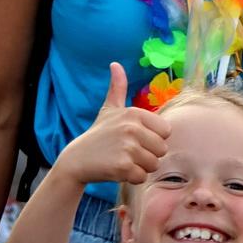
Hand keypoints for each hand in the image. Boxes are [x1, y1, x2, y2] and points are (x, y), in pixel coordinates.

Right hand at [54, 62, 169, 185]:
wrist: (76, 160)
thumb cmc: (97, 136)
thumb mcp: (108, 109)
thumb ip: (117, 88)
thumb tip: (115, 64)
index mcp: (135, 113)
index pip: (166, 132)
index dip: (153, 140)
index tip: (135, 140)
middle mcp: (132, 128)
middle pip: (161, 150)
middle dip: (147, 156)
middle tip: (127, 154)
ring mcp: (128, 148)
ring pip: (153, 165)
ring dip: (140, 168)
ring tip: (122, 161)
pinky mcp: (123, 167)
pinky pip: (141, 177)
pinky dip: (131, 178)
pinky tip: (117, 171)